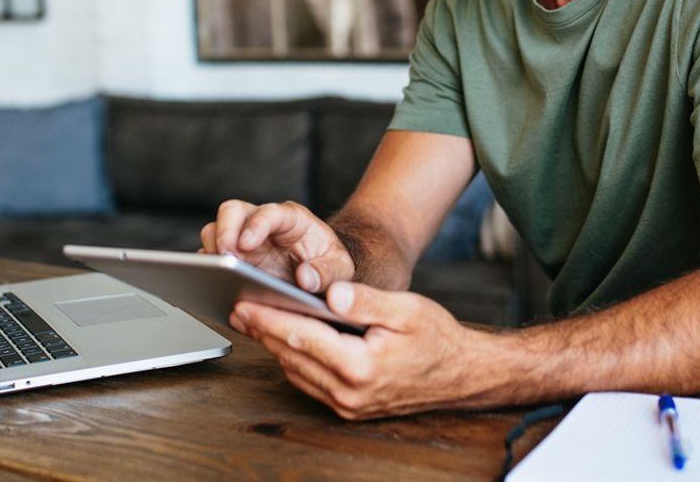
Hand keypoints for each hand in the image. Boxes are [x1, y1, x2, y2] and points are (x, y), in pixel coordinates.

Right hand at [200, 199, 354, 292]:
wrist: (320, 272)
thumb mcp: (340, 268)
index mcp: (291, 219)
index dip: (256, 225)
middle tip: (224, 258)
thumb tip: (306, 279)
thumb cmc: (328, 264)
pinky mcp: (232, 259)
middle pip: (232, 212)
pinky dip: (208, 271)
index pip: (270, 212)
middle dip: (224, 232)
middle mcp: (261, 224)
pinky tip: (214, 289)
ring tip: (216, 276)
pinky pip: (211, 258)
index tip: (246, 243)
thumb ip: (328, 272)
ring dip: (212, 252)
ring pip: (214, 231)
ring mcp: (242, 240)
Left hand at [230, 281, 489, 419]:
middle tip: (237, 308)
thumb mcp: (406, 309)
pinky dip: (293, 360)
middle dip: (263, 331)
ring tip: (253, 320)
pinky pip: (311, 383)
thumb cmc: (437, 338)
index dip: (269, 318)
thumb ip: (364, 300)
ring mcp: (348, 405)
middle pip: (292, 356)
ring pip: (297, 372)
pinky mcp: (350, 408)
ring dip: (275, 346)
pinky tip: (284, 341)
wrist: (461, 375)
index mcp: (360, 365)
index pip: (301, 337)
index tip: (244, 302)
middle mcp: (349, 392)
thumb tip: (330, 291)